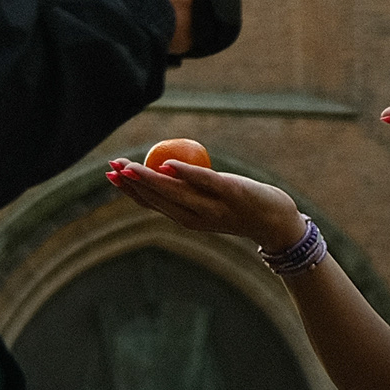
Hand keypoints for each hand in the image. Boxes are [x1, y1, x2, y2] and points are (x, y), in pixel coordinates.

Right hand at [104, 152, 300, 251]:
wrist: (278, 224)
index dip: (130, 190)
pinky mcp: (232, 193)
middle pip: (158, 199)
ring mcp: (214, 207)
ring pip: (175, 193)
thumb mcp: (210, 203)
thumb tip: (167, 170)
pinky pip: (205, 182)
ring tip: (130, 166)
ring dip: (150, 179)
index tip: (111, 175)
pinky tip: (168, 165)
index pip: (152, 204)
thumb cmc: (242, 208)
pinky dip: (186, 174)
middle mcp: (196, 217)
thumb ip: (191, 191)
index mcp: (188, 219)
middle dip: (133, 183)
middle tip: (112, 167)